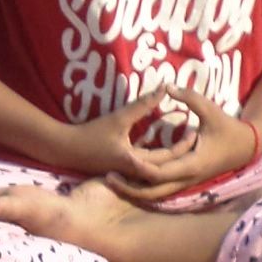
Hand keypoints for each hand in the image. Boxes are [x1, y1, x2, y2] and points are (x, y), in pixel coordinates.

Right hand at [49, 90, 187, 184]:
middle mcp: (133, 172)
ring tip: (183, 143)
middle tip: (194, 136)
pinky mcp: (122, 171)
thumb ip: (143, 104)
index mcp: (135, 162)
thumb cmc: (91, 134)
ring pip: (156, 169)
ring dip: (170, 158)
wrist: (66, 150)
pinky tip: (163, 148)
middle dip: (180, 153)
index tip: (195, 132)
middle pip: (164, 166)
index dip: (183, 146)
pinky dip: (157, 159)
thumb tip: (164, 88)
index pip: (167, 158)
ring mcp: (127, 173)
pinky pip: (145, 167)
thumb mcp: (119, 117)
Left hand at [101, 85, 257, 201]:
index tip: (122, 160)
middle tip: (107, 177)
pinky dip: (143, 188)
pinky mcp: (183, 183)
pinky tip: (127, 179)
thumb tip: (167, 86)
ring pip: (154, 195)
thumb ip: (190, 98)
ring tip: (111, 180)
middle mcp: (185, 180)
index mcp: (191, 165)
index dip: (139, 168)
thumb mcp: (211, 111)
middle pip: (151, 192)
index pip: (159, 173)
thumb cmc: (230, 128)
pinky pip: (159, 190)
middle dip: (129, 188)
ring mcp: (184, 185)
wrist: (246, 147)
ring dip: (133, 190)